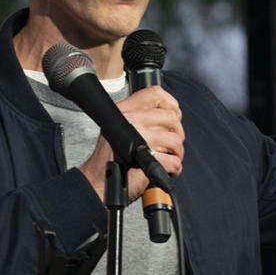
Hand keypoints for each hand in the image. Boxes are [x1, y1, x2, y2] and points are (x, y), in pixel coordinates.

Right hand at [79, 86, 184, 202]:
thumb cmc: (112, 157)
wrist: (98, 181)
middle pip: (171, 117)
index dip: (170, 103)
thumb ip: (141, 116)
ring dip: (177, 153)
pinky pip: (173, 160)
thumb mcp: (120, 128)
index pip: (155, 93)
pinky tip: (167, 170)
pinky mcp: (146, 159)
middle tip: (172, 145)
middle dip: (178, 134)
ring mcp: (138, 139)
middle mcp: (130, 121)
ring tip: (169, 158)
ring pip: (175, 140)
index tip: (173, 115)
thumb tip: (171, 113)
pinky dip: (174, 169)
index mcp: (124, 110)